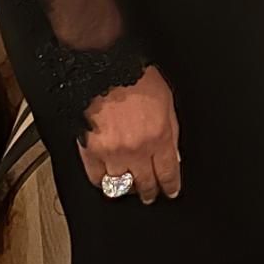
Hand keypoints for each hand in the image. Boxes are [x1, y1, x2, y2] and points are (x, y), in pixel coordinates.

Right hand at [77, 65, 180, 204]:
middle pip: (145, 184)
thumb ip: (171, 132)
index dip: (170, 186)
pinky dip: (103, 182)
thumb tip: (173, 155)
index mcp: (158, 137)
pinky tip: (108, 180)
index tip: (171, 191)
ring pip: (120, 187)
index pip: (167, 173)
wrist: (106, 68)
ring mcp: (112, 153)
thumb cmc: (136, 78)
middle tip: (151, 195)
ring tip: (130, 188)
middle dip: (150, 192)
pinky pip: (96, 178)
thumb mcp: (167, 101)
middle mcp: (136, 149)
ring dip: (127, 189)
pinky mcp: (90, 152)